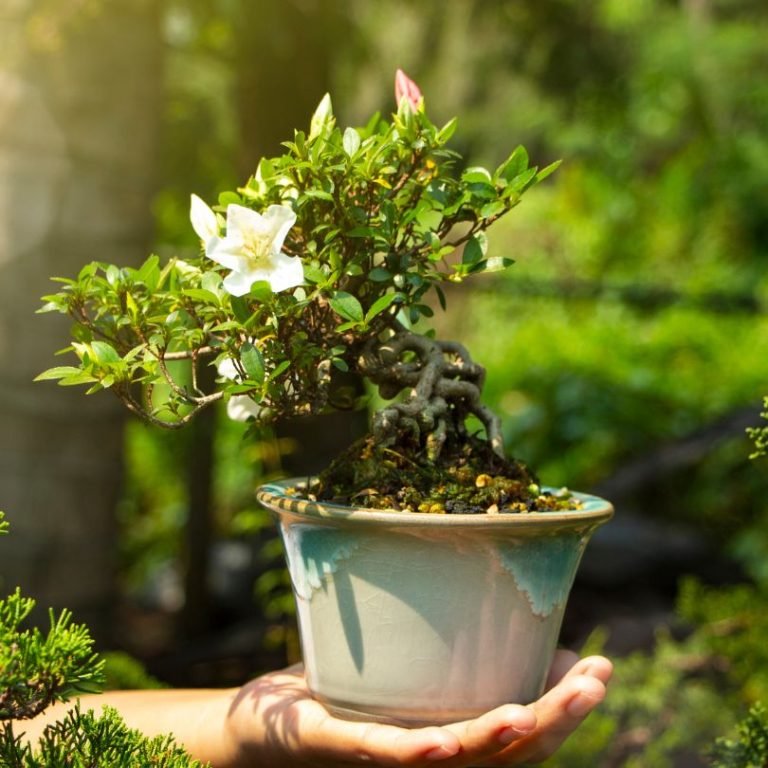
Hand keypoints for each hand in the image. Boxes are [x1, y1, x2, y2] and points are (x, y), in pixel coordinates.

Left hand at [226, 650, 612, 766]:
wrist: (265, 725)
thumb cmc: (345, 695)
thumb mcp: (413, 669)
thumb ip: (466, 660)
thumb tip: (542, 641)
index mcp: (451, 740)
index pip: (524, 735)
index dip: (569, 708)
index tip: (603, 666)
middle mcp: (431, 761)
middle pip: (506, 751)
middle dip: (556, 718)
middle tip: (597, 677)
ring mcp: (389, 759)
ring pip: (457, 758)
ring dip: (499, 737)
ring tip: (534, 709)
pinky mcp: (343, 747)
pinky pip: (386, 753)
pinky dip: (420, 750)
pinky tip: (445, 742)